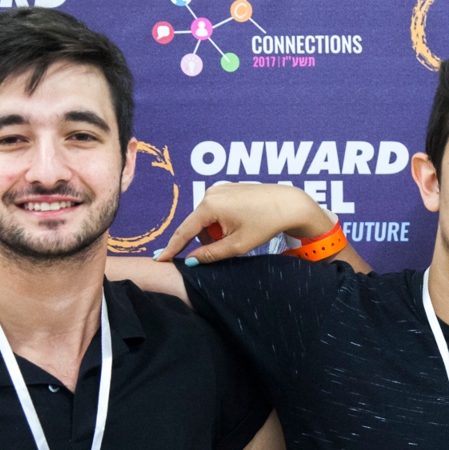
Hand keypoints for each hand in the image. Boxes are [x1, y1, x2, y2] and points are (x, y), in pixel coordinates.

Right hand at [154, 183, 335, 265]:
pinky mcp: (227, 188)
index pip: (184, 231)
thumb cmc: (265, 223)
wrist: (289, 204)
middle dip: (208, 239)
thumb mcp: (237, 245)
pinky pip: (216, 210)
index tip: (159, 260)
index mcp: (209, 206)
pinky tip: (242, 223)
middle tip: (232, 244)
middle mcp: (210, 193)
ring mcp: (219, 189)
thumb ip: (211, 254)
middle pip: (197, 226)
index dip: (172, 248)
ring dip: (217, 231)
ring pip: (207, 219)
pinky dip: (223, 222)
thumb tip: (190, 261)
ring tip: (241, 233)